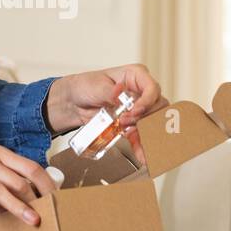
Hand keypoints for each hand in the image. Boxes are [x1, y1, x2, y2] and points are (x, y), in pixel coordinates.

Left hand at [46, 64, 169, 162]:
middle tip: (126, 123)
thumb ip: (109, 91)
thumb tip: (118, 92)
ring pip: (153, 123)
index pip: (152, 88)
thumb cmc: (85, 86)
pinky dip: (142, 146)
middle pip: (157, 107)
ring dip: (145, 134)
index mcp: (136, 76)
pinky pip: (142, 135)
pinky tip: (141, 155)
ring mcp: (138, 108)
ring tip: (133, 139)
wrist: (73, 103)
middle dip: (144, 118)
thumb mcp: (96, 86)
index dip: (147, 101)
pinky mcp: (132, 124)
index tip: (134, 110)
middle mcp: (141, 92)